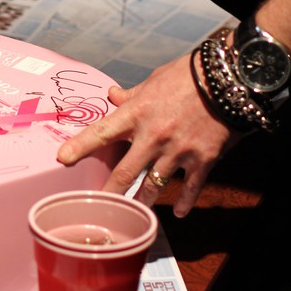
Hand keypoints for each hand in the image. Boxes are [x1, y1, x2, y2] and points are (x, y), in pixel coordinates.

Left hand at [56, 54, 238, 216]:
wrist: (227, 79)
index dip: (80, 146)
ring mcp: (178, 151)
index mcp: (137, 113)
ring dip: (142, 203)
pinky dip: (185, 202)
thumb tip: (112, 96)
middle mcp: (154, 135)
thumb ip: (131, 95)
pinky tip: (179, 212)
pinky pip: (190, 188)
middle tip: (97, 207)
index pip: (102, 132)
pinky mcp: (203, 159)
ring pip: (154, 187)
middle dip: (109, 193)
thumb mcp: (154, 81)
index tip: (62, 160)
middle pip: (125, 173)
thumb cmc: (187, 75)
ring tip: (134, 214)